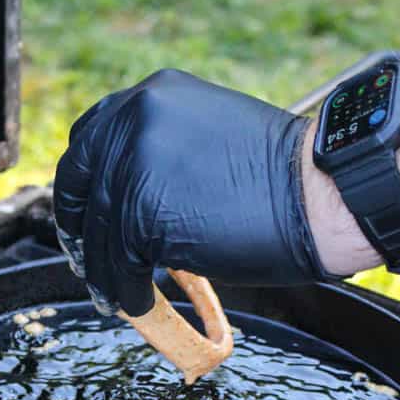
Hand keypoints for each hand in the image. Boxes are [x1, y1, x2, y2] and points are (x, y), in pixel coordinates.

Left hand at [53, 69, 323, 316]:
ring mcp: (135, 164)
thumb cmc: (281, 179)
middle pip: (78, 182)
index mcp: (152, 97)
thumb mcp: (206, 144)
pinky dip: (125, 289)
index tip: (82, 216)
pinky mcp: (142, 213)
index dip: (80, 185)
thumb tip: (131, 196)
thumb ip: (162, 157)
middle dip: (78, 228)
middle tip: (88, 261)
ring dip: (105, 270)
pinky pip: (119, 262)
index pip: (91, 139)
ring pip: (98, 231)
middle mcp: (135, 119)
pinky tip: (139, 302)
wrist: (321, 194)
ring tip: (117, 295)